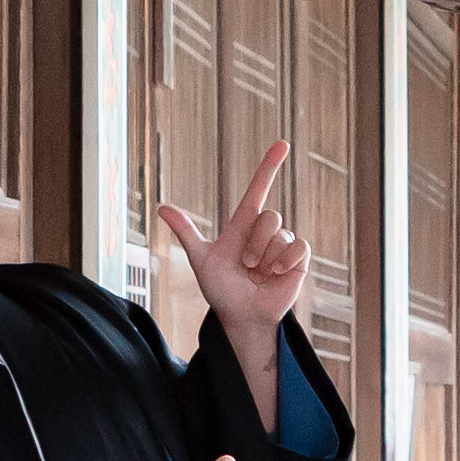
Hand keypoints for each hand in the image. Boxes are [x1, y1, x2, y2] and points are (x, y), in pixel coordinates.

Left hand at [159, 140, 306, 416]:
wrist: (240, 316)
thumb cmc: (221, 288)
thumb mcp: (201, 259)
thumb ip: (186, 232)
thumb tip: (161, 207)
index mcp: (243, 224)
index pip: (258, 188)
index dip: (269, 166)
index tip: (282, 144)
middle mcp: (264, 231)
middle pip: (268, 215)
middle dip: (254, 242)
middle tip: (246, 263)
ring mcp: (282, 245)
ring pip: (280, 236)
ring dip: (266, 257)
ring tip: (259, 274)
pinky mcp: (298, 260)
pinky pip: (298, 247)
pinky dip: (285, 261)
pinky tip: (276, 274)